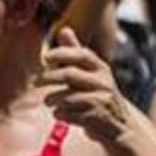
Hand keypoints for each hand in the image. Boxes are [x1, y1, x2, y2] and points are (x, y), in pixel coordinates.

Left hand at [39, 28, 136, 145]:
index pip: (82, 54)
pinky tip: (59, 114)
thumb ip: (75, 53)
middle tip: (35, 82)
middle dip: (48, 77)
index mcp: (101, 68)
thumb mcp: (90, 73)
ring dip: (52, 99)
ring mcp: (102, 100)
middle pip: (70, 74)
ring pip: (67, 96)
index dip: (63, 53)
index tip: (46, 57)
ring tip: (48, 101)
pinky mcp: (97, 118)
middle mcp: (104, 82)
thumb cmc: (97, 94)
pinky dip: (59, 114)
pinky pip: (69, 114)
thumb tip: (63, 29)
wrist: (120, 125)